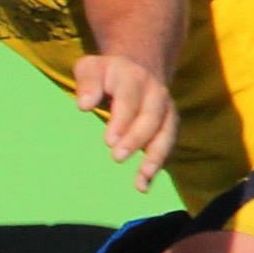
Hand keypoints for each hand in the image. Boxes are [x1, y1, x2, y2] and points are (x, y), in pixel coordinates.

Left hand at [74, 52, 175, 191]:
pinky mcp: (169, 124)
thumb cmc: (106, 74)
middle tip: (117, 157)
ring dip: (155, 156)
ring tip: (141, 179)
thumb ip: (87, 83)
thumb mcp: (91, 68)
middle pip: (151, 116)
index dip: (121, 120)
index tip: (108, 141)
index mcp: (133, 76)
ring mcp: (166, 108)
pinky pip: (167, 145)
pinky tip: (143, 185)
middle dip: (136, 139)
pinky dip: (158, 165)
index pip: (129, 98)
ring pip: (166, 132)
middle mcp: (154, 91)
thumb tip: (83, 105)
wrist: (137, 66)